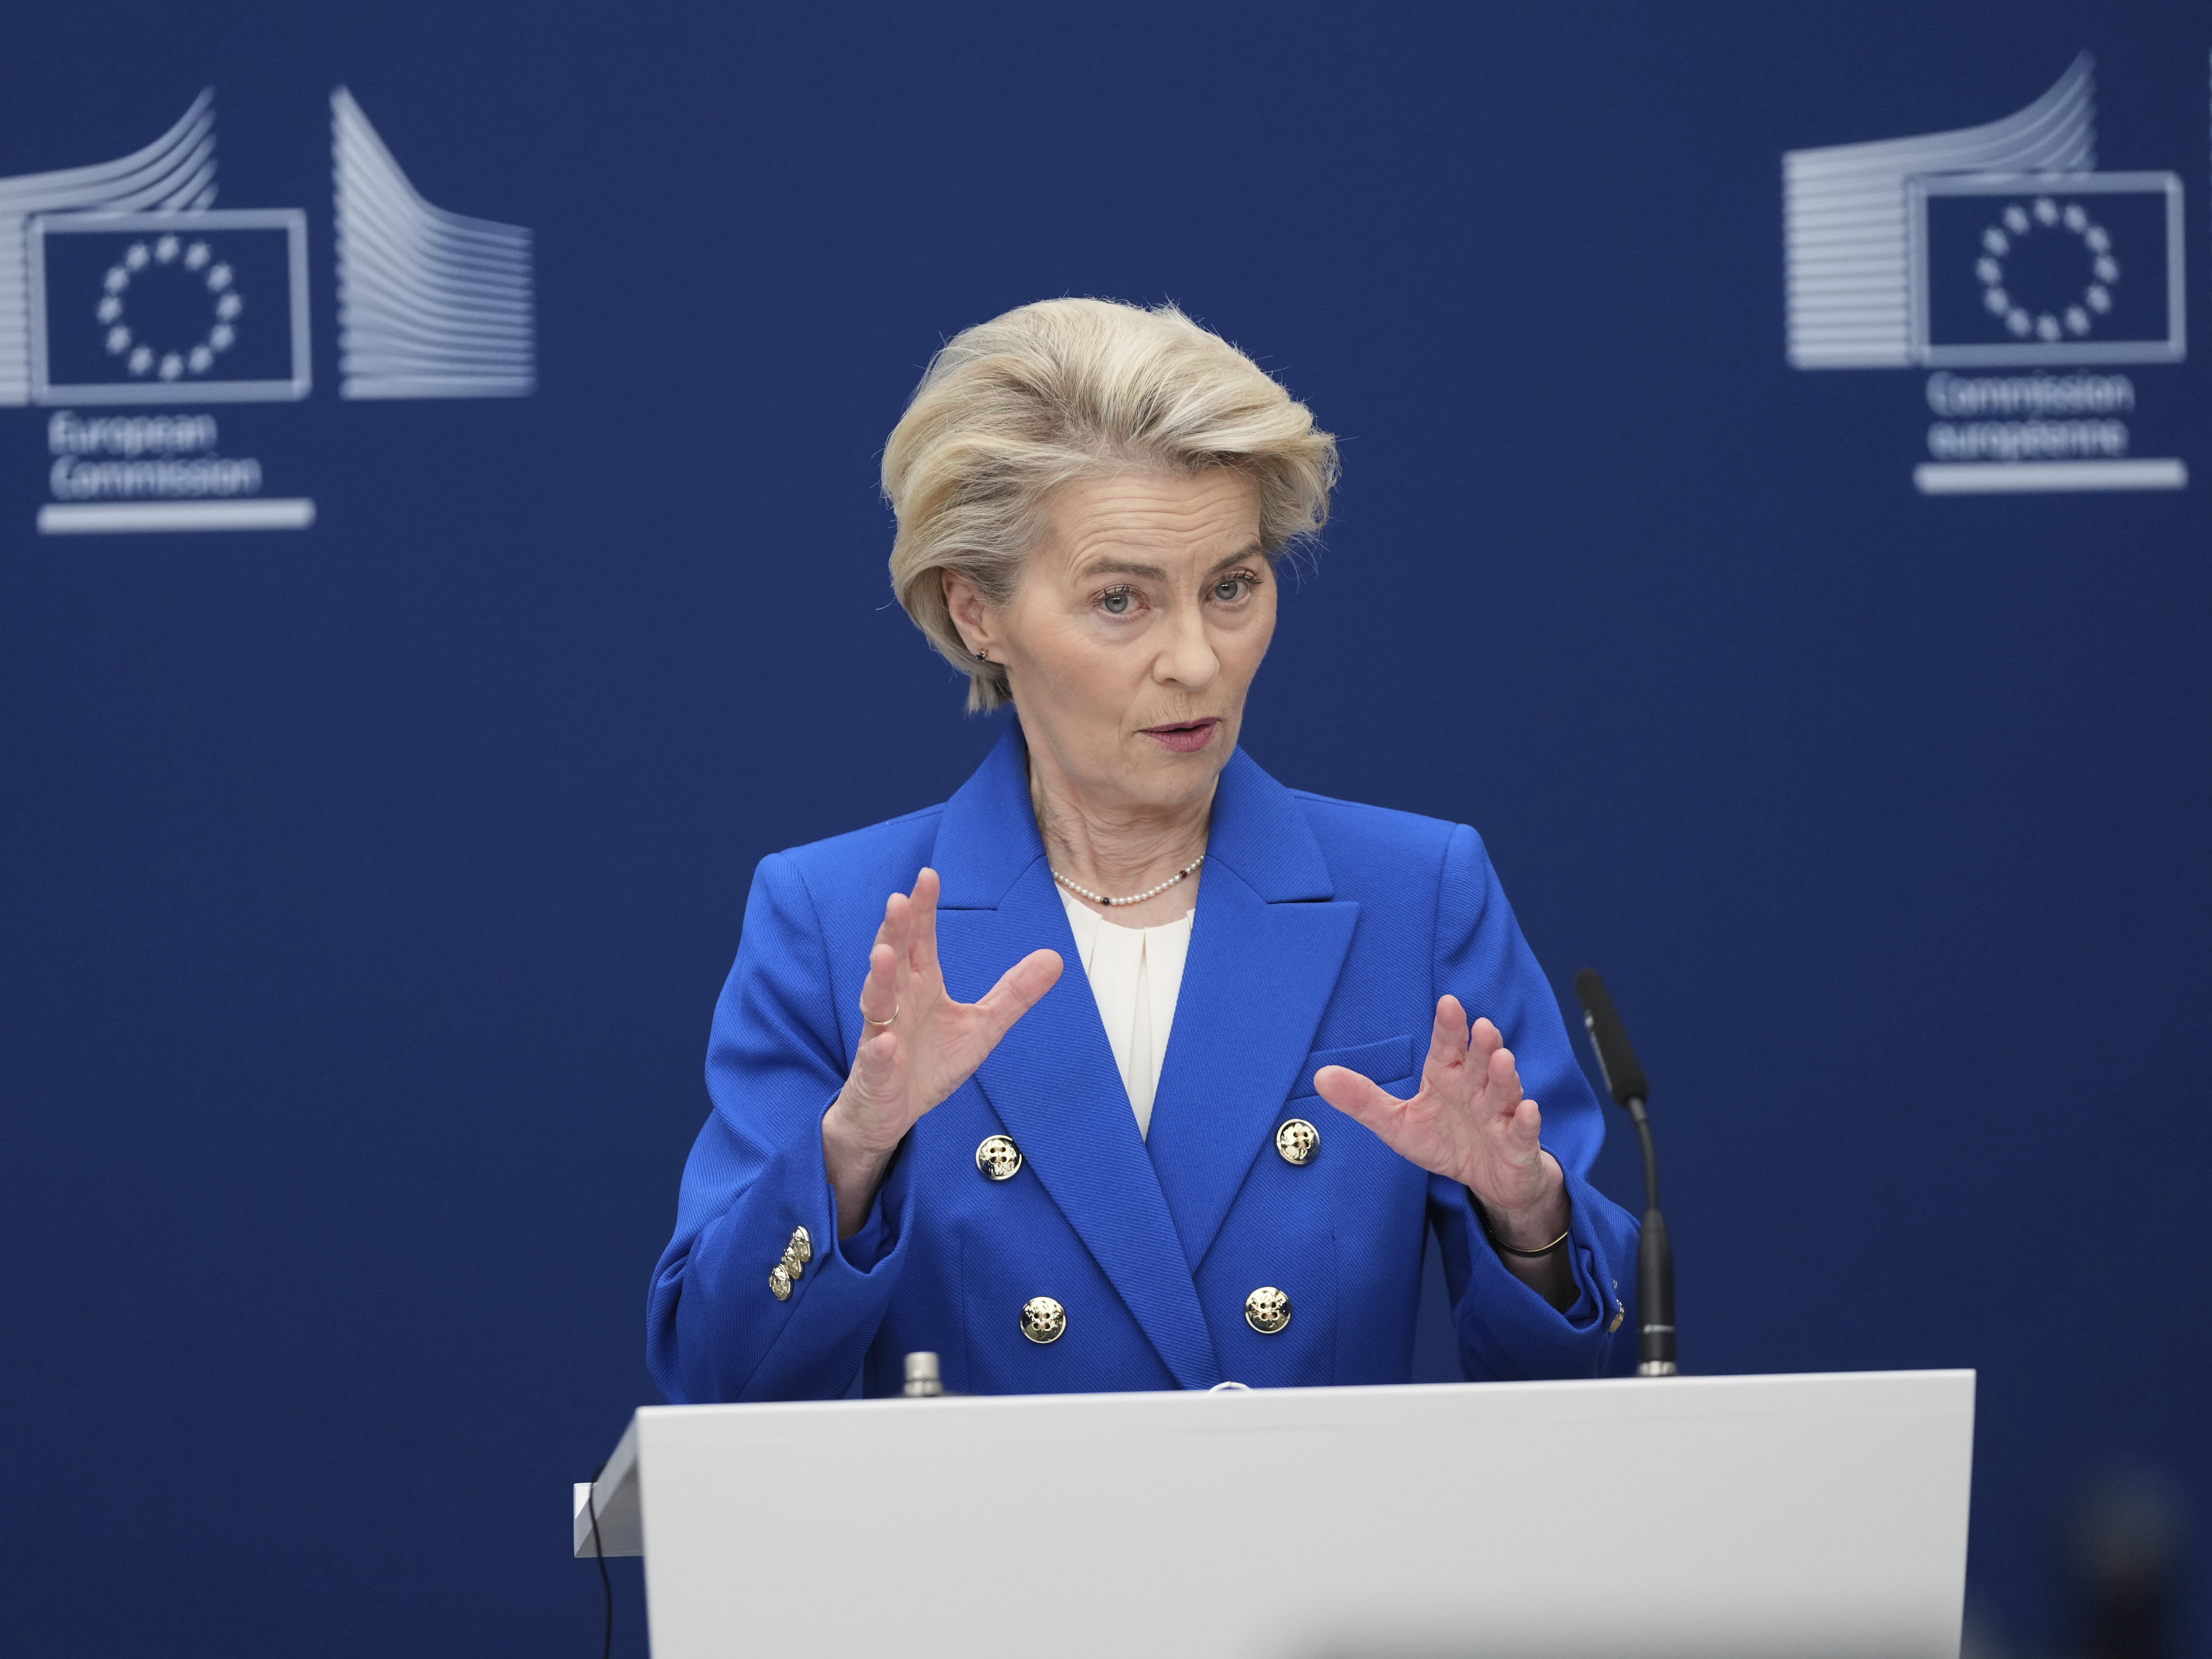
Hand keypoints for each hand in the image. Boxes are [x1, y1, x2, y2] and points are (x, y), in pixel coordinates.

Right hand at [821, 868, 1061, 1235]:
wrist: (893, 1112)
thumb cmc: (931, 1062)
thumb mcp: (983, 1026)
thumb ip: (1014, 992)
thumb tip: (1055, 957)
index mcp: (921, 985)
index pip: (921, 941)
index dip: (924, 910)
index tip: (929, 875)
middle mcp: (898, 1003)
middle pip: (894, 960)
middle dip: (895, 931)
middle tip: (899, 900)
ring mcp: (881, 1036)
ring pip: (877, 1003)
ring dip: (879, 980)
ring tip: (883, 954)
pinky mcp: (875, 1073)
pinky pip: (875, 1059)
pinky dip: (879, 1051)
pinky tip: (885, 1042)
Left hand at [1314, 996, 1567, 1249]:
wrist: (1486, 1179)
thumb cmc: (1445, 1141)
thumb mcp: (1397, 1123)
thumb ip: (1363, 1099)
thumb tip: (1320, 1076)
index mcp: (1448, 1076)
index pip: (1448, 1046)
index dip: (1450, 1026)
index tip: (1448, 1003)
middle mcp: (1476, 1089)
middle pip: (1479, 1062)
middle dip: (1481, 1045)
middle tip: (1482, 1026)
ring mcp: (1501, 1114)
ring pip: (1503, 1090)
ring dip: (1504, 1075)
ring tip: (1502, 1058)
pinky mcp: (1518, 1143)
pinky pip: (1523, 1131)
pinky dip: (1527, 1121)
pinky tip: (1527, 1109)